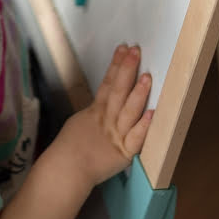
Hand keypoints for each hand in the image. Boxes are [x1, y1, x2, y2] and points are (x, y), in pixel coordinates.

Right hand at [58, 44, 152, 187]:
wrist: (67, 171)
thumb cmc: (70, 148)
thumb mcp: (80, 121)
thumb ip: (95, 111)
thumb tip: (104, 101)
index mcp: (96, 111)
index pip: (107, 83)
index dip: (116, 65)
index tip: (123, 48)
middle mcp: (107, 119)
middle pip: (118, 91)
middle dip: (127, 70)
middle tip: (136, 51)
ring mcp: (116, 135)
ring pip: (128, 111)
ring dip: (138, 93)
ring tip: (146, 76)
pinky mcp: (124, 153)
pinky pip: (135, 139)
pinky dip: (144, 127)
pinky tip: (152, 113)